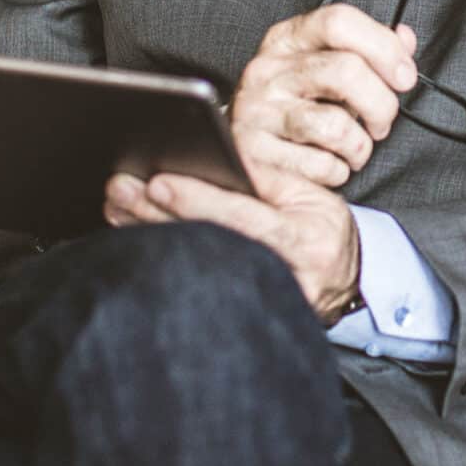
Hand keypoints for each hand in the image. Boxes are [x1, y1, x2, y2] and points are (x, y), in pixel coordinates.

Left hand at [102, 165, 361, 321]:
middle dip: (157, 214)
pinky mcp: (240, 315)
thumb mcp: (310, 195)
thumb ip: (266, 176)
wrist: (347, 285)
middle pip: (207, 243)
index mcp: (302, 240)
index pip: (241, 217)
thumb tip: (222, 150)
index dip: (198, 199)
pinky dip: (162, 259)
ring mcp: (260, 302)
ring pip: (193, 268)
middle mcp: (282, 276)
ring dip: (149, 234)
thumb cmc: (325, 233)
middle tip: (121, 189)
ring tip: (117, 206)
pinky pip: (195, 285)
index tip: (158, 182)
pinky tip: (134, 236)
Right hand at [229, 4, 417, 187]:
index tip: (404, 76)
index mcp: (286, 39)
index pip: (339, 21)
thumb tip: (405, 38)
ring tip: (354, 148)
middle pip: (345, 71)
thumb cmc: (298, 104)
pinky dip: (337, 171)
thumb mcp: (327, 66)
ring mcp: (256, 111)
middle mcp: (266, 70)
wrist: (247, 150)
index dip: (383, 47)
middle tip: (382, 122)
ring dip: (360, 145)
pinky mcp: (255, 153)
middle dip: (381, 104)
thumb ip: (369, 51)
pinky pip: (320, 164)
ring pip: (335, 125)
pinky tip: (327, 164)